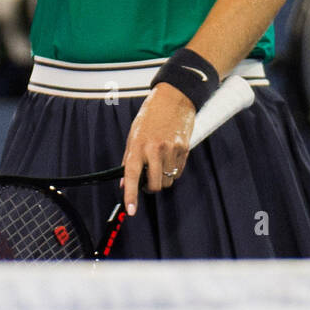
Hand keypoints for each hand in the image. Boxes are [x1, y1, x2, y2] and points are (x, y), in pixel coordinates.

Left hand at [121, 82, 195, 216]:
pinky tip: (170, 156)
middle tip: (148, 179)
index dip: (131, 195)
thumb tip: (125, 182)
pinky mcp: (184, 149)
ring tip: (160, 163)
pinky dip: (174, 169)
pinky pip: (178, 171)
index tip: (131, 210)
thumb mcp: (134, 135)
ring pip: (168, 180)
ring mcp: (171, 150)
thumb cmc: (151, 116)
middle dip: (151, 187)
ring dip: (164, 178)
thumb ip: (129, 159)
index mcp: (138, 145)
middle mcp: (154, 149)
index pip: (132, 176)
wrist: (174, 98)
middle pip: (155, 185)